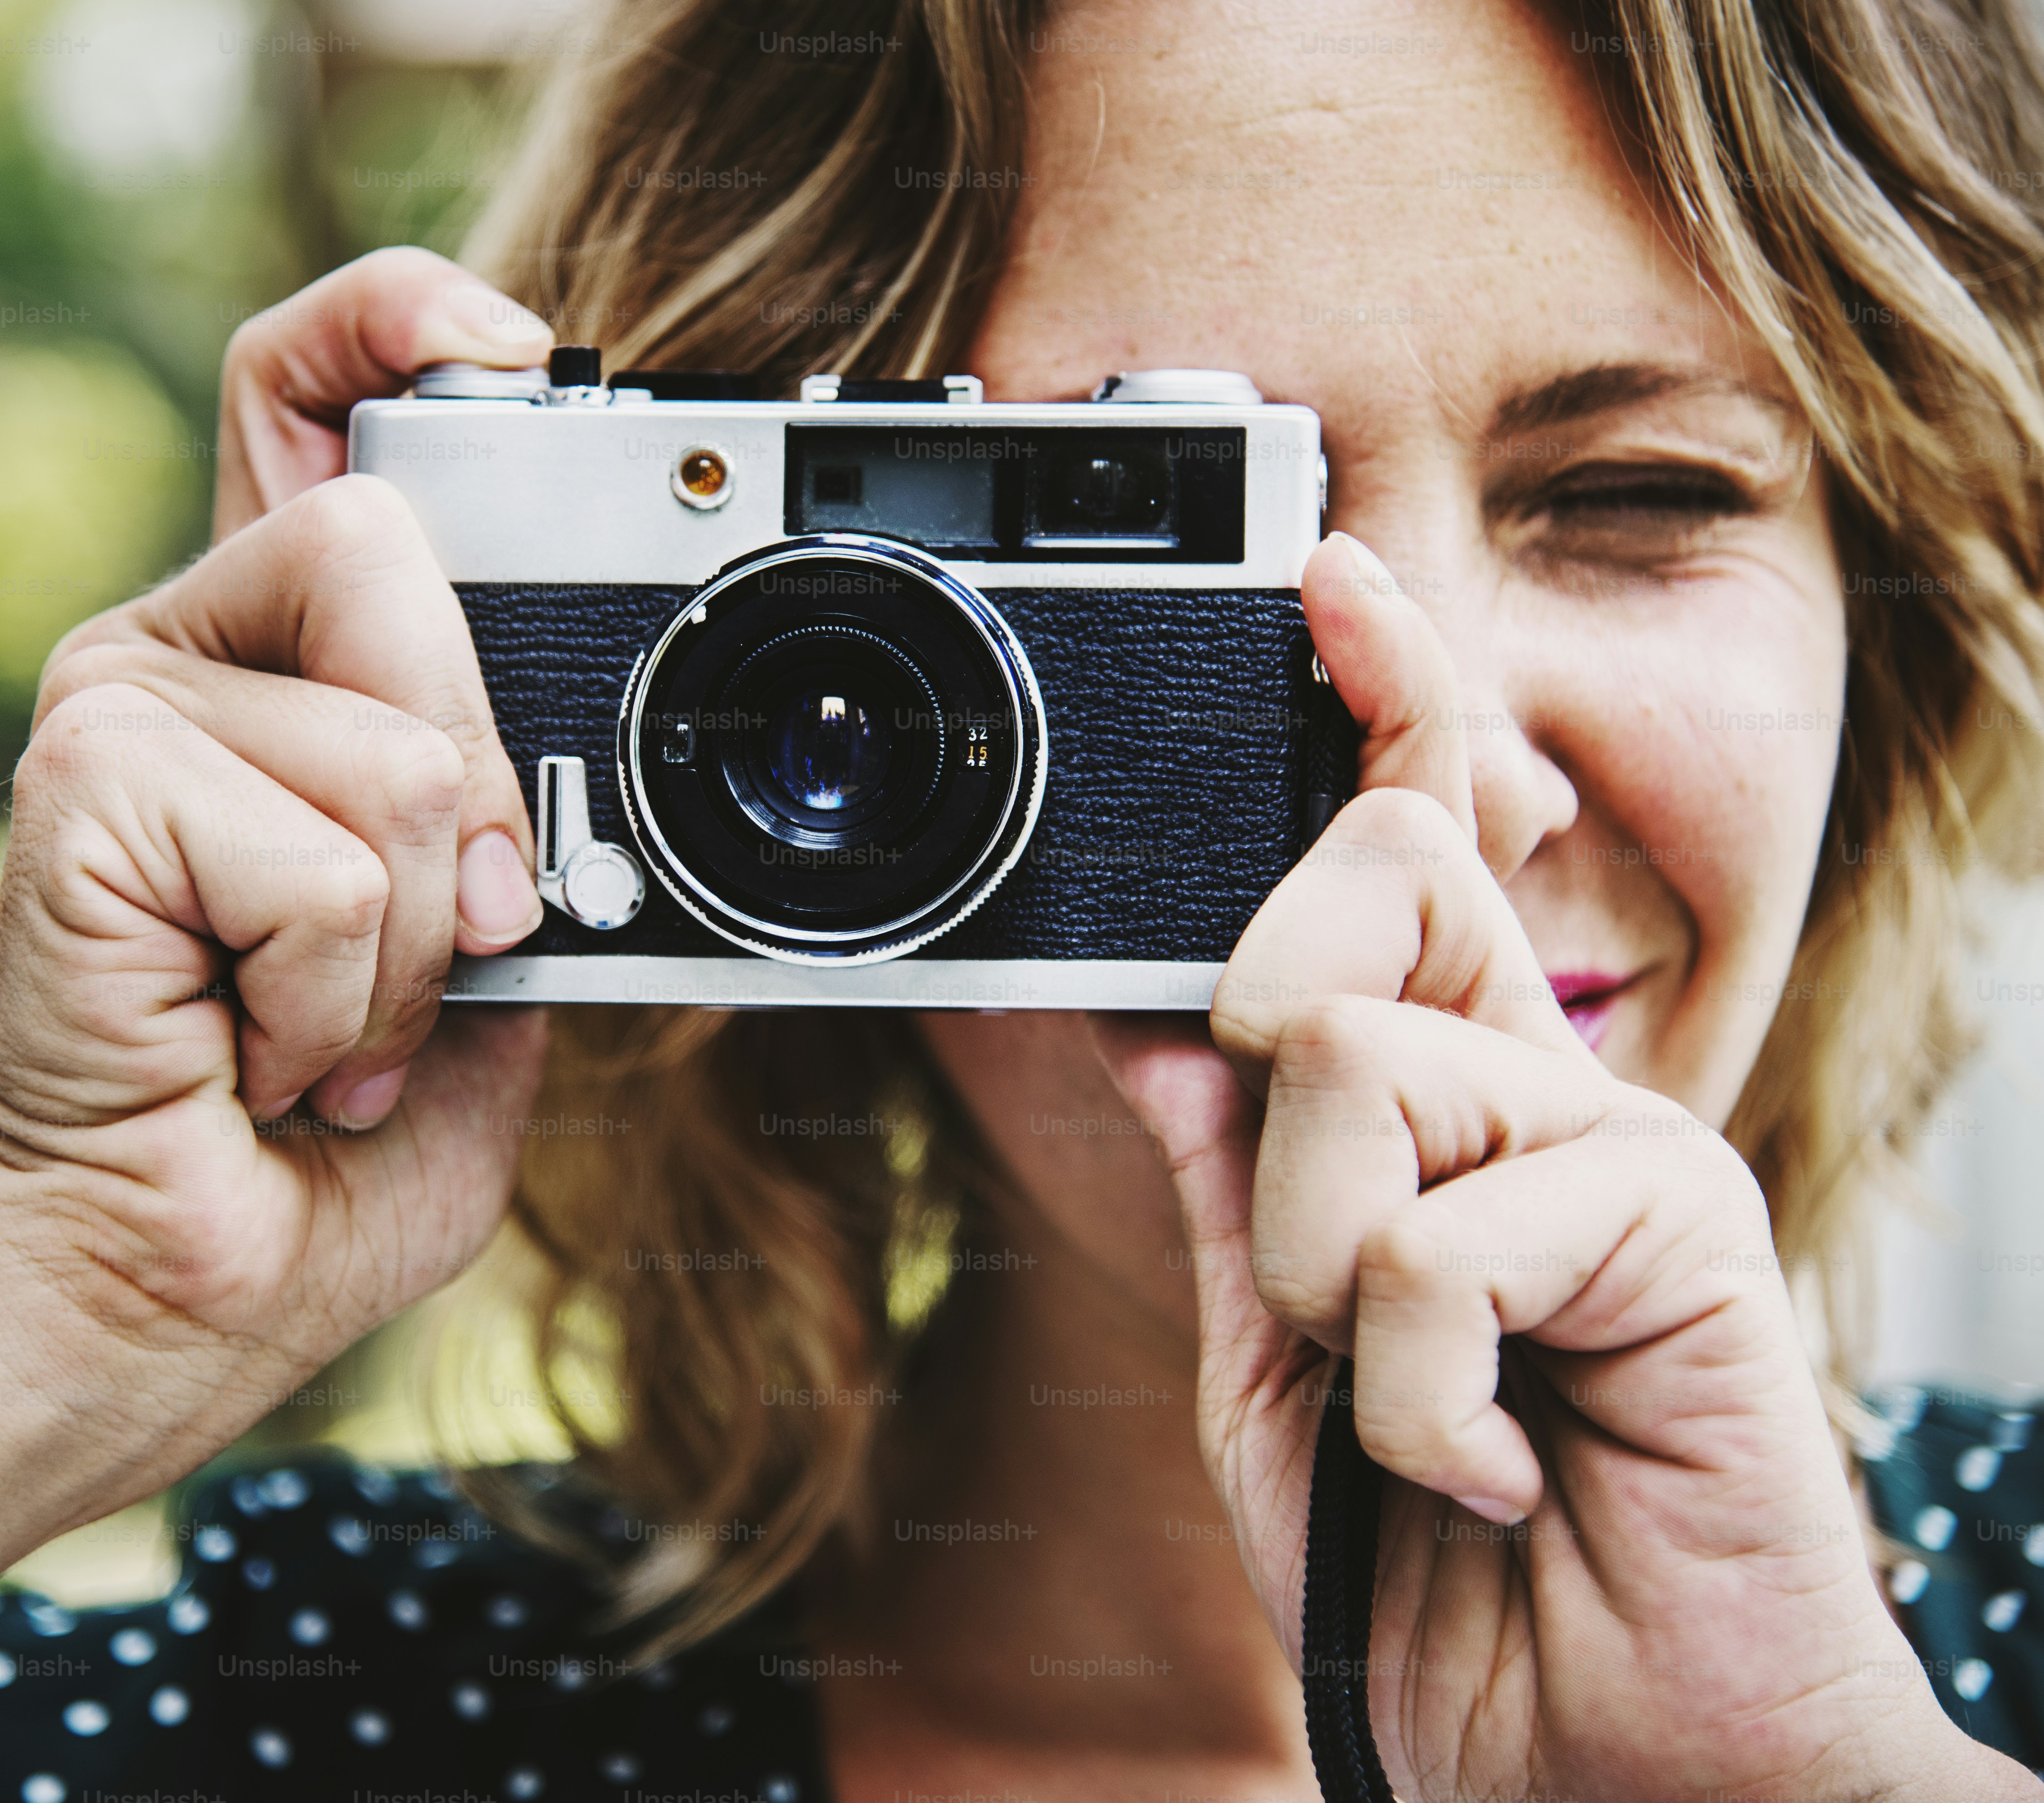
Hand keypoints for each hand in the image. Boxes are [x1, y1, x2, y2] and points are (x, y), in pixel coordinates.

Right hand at [0, 248, 562, 1494]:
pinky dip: (334, 999)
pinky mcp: (81, 787)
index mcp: (273, 677)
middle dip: (471, 805)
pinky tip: (254, 1055)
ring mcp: (113, 706)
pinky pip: (321, 857)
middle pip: (398, 556)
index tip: (505, 343)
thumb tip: (545, 797)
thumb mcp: (473, 996)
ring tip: (319, 1039)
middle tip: (419, 963)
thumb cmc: (299, 1169)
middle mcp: (177, 657)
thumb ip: (507, 857)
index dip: (394, 322)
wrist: (151, 1307)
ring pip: (395, 746)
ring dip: (412, 949)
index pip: (303, 404)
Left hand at [1090, 534, 2031, 1799]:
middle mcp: (1535, 1084)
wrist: (1587, 1749)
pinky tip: (1484, 1468)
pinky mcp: (1676, 1215)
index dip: (1373, 701)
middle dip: (1271, 1049)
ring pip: (1350, 1072)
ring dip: (1327, 1288)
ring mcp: (1615, 1137)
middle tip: (1331, 1263)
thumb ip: (1233, 1181)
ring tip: (1415, 1413)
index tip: (1323, 577)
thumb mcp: (1279, 1359)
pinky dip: (1412, 1396)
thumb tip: (1153, 1024)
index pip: (1405, 851)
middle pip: (1361, 891)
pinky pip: (1439, 1234)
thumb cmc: (1432, 1564)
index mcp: (1441, 1104)